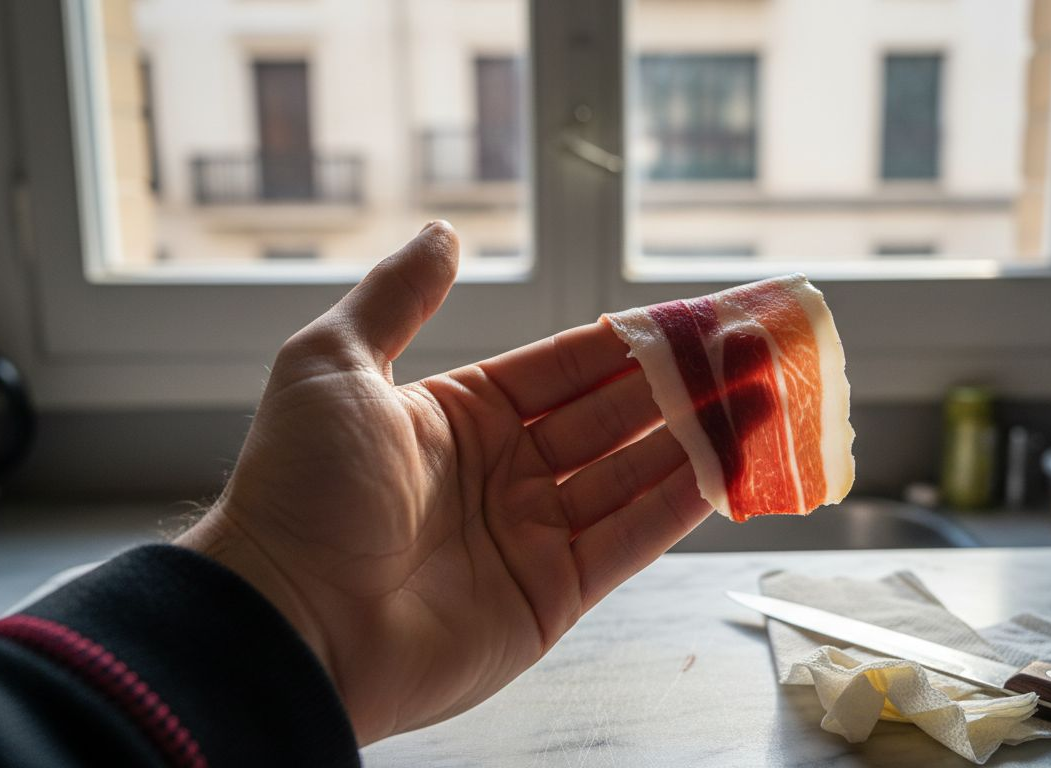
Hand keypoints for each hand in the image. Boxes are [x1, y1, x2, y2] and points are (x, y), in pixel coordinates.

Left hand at [176, 223, 711, 743]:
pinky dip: (680, 506)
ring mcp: (531, 535)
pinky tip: (728, 469)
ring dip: (699, 439)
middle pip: (615, 417)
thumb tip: (444, 232)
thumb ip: (397, 297)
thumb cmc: (299, 490)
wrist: (284, 622)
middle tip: (755, 353)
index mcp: (462, 414)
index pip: (569, 366)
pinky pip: (629, 540)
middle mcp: (504, 471)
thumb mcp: (332, 363)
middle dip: (686, 386)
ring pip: (634, 475)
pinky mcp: (551, 596)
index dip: (635, 341)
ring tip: (765, 400)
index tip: (700, 316)